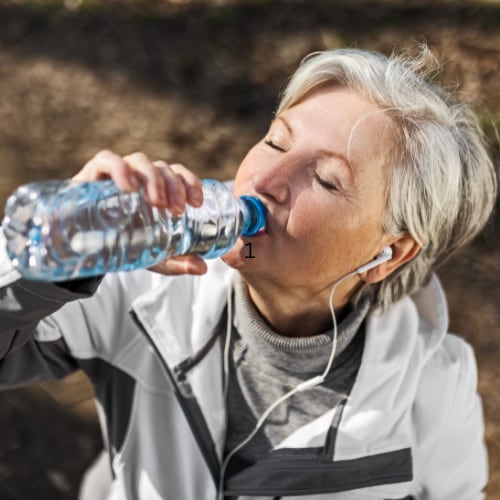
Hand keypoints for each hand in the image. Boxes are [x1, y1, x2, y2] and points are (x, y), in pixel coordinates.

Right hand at [73, 150, 206, 275]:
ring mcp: (116, 173)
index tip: (197, 202)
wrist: (79, 248)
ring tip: (157, 202)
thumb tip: (202, 267)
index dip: (189, 182)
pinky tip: (128, 186)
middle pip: (161, 168)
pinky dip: (119, 169)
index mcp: (156, 189)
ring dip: (152, 178)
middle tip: (177, 209)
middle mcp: (139, 177)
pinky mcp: (91, 174)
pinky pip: (107, 161)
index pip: (177, 174)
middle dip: (174, 185)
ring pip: (140, 161)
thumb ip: (177, 261)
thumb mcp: (152, 256)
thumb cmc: (121, 244)